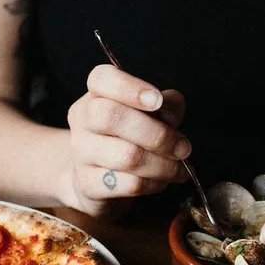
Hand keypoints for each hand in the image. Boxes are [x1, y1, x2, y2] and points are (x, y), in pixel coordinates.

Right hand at [57, 64, 190, 215]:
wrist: (95, 180)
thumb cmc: (129, 138)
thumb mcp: (150, 113)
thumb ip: (166, 105)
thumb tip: (170, 114)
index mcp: (95, 94)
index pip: (102, 79)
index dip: (131, 88)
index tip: (157, 101)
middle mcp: (82, 120)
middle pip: (112, 117)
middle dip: (157, 134)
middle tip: (183, 148)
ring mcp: (81, 153)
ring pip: (127, 157)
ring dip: (163, 165)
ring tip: (179, 169)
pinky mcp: (88, 184)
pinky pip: (129, 184)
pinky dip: (154, 184)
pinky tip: (161, 181)